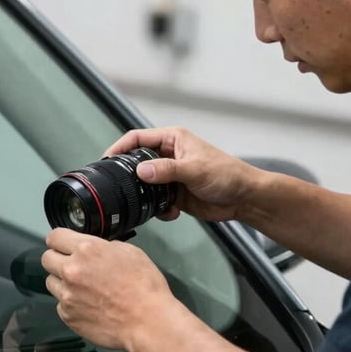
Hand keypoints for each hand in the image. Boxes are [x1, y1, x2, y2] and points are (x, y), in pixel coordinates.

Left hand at [42, 228, 185, 351]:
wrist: (148, 322)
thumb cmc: (145, 287)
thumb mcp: (130, 252)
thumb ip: (104, 246)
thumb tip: (93, 249)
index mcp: (87, 250)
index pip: (54, 236)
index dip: (59, 240)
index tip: (63, 245)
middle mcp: (71, 270)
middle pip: (46, 258)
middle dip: (58, 259)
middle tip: (73, 266)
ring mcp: (67, 295)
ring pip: (51, 282)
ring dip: (62, 283)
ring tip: (83, 289)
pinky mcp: (68, 316)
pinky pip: (61, 304)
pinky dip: (71, 304)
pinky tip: (89, 306)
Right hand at [105, 127, 257, 222]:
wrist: (243, 198)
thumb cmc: (227, 174)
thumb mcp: (194, 169)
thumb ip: (166, 170)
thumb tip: (140, 171)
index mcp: (172, 140)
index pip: (137, 138)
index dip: (120, 147)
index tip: (107, 159)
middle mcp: (169, 155)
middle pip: (137, 162)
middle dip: (131, 177)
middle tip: (122, 188)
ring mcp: (170, 176)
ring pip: (145, 185)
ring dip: (147, 196)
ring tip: (153, 203)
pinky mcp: (174, 194)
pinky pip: (156, 201)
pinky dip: (159, 209)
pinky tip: (171, 212)